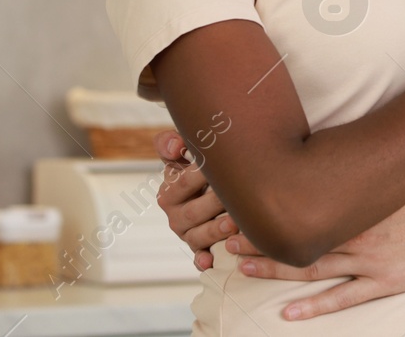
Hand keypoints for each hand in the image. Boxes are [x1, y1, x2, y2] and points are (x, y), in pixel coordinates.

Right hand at [153, 130, 269, 271]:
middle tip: (235, 195)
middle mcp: (175, 214)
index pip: (182, 183)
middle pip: (192, 211)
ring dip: (214, 231)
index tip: (214, 168)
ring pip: (197, 236)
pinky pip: (199, 258)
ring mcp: (187, 233)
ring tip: (234, 222)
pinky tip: (211, 262)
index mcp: (169, 190)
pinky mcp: (199, 249)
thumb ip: (172, 143)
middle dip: (214, 203)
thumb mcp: (186, 151)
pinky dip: (203, 261)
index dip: (199, 175)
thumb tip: (177, 146)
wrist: (215, 186)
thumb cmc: (205, 165)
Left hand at [233, 169, 404, 320]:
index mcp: (359, 201)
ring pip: (313, 268)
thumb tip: (338, 135)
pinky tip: (287, 312)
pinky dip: (314, 306)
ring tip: (242, 265)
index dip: (272, 204)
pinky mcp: (385, 282)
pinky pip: (344, 298)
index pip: (305, 203)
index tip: (242, 202)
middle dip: (261, 236)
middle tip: (225, 236)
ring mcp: (370, 261)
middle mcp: (358, 232)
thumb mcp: (399, 164)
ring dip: (276, 267)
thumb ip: (368, 156)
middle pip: (300, 236)